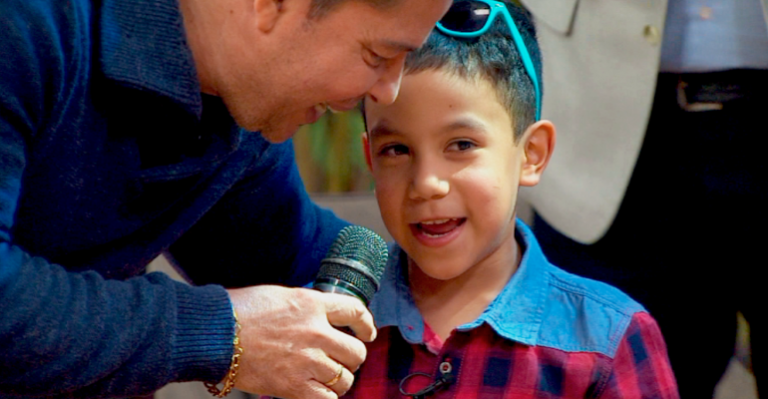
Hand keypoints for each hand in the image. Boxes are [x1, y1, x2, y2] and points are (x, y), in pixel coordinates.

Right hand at [227, 285, 375, 398]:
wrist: (215, 334)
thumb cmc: (240, 312)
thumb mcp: (281, 296)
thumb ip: (307, 307)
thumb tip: (321, 316)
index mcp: (312, 304)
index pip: (356, 311)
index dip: (366, 324)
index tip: (366, 332)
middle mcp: (316, 331)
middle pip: (355, 350)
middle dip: (351, 357)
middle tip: (341, 360)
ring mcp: (308, 360)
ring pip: (345, 377)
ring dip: (340, 380)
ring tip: (327, 378)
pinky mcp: (295, 386)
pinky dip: (326, 397)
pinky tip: (317, 392)